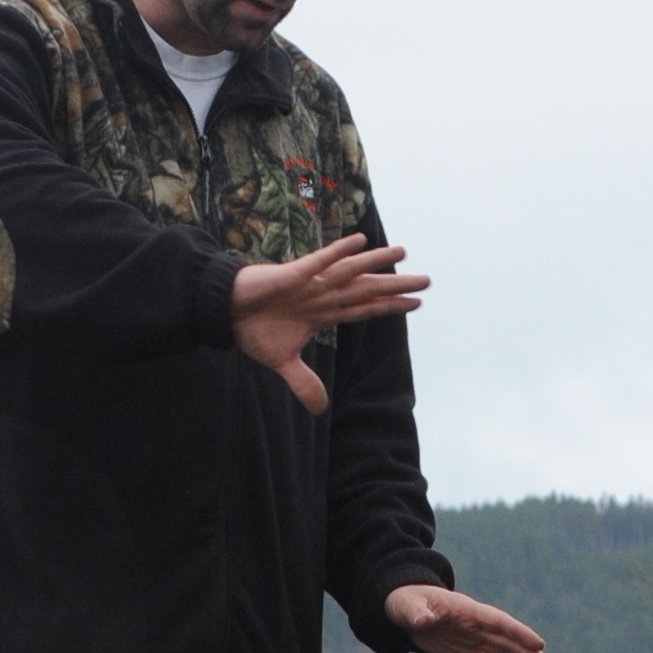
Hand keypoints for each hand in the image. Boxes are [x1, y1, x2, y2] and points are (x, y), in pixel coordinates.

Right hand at [230, 234, 427, 416]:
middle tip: (428, 280)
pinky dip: (338, 253)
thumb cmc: (252, 328)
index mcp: (323, 313)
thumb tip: (320, 410)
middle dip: (396, 286)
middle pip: (367, 290)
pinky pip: (319, 262)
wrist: (224, 311)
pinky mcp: (292, 275)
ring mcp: (310, 283)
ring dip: (376, 264)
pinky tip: (360, 242)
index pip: (365, 309)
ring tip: (404, 253)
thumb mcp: (282, 363)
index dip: (390, 306)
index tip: (416, 303)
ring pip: (350, 272)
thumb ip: (304, 382)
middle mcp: (323, 295)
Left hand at [383, 584, 555, 652]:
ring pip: (504, 652)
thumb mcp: (409, 607)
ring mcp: (473, 638)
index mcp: (468, 611)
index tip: (538, 644)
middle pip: (508, 641)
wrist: (403, 610)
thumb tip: (424, 620)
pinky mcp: (466, 651)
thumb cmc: (406, 603)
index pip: (498, 623)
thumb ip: (419, 613)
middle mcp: (476, 625)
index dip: (518, 633)